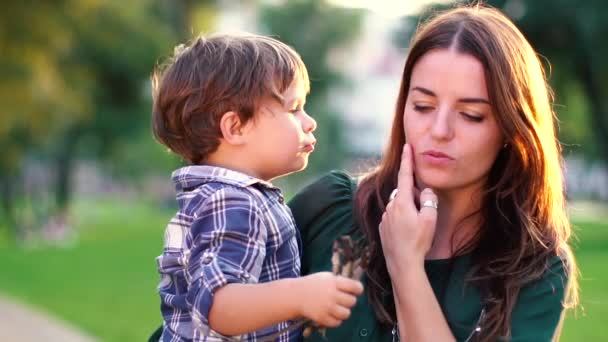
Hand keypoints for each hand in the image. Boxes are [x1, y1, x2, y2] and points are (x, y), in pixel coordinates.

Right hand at [296, 272, 362, 326]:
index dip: (358, 289)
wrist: (295, 295)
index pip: (355, 287)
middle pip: (352, 301)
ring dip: (344, 312)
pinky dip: (336, 320)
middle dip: (349, 301)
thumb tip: (356, 288)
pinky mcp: (322, 318)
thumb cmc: (313, 284)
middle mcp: (332, 294)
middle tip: (342, 300)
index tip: (356, 291)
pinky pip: (337, 322)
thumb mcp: (326, 277)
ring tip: (338, 308)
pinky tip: (331, 314)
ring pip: (347, 314)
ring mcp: (327, 307)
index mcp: (334, 282)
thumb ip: (340, 281)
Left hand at [379, 143, 437, 272]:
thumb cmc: (418, 242)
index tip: (407, 146)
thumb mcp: (430, 219)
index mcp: (402, 202)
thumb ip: (429, 200)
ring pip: (398, 205)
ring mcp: (384, 217)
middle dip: (413, 197)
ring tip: (416, 228)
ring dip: (407, 210)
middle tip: (423, 214)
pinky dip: (401, 220)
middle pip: (404, 193)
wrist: (402, 263)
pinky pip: (393, 217)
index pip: (405, 175)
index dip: (407, 160)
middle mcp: (390, 207)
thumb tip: (424, 190)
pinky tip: (407, 234)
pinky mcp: (382, 227)